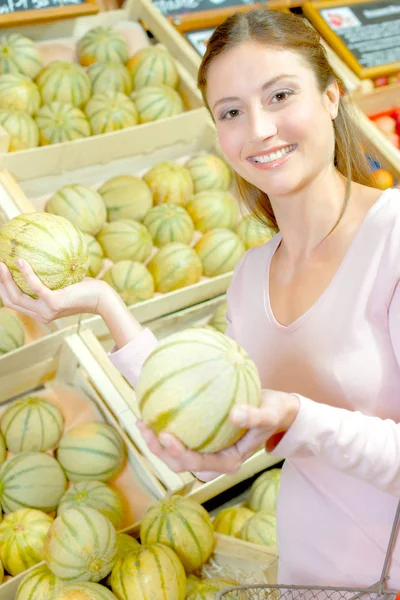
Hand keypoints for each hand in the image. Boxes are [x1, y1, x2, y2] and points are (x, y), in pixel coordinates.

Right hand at [0, 259, 110, 323]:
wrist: (101, 298)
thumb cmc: (84, 288)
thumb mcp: (63, 282)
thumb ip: (49, 277)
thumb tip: (37, 255)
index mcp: (40, 311)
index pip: (14, 303)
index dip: (2, 289)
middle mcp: (40, 315)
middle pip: (10, 301)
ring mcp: (46, 311)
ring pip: (17, 297)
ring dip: (5, 279)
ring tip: (1, 263)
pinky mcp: (54, 303)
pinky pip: (35, 287)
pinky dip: (26, 274)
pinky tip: (21, 261)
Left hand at [137, 390, 299, 480]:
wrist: (277, 410)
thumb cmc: (274, 413)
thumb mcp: (270, 414)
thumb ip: (255, 416)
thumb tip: (235, 413)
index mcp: (228, 462)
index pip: (198, 463)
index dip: (178, 453)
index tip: (164, 435)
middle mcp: (214, 460)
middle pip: (180, 462)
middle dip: (159, 450)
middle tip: (145, 427)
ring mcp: (207, 450)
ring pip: (176, 451)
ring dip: (157, 440)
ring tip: (141, 421)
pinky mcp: (203, 438)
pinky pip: (182, 433)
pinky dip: (167, 424)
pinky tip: (155, 407)